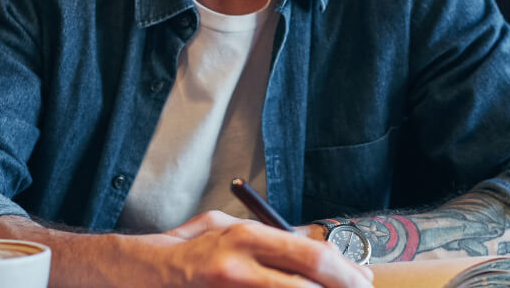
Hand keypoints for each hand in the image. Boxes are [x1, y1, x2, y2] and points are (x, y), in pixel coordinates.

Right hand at [152, 210, 373, 286]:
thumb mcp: (228, 228)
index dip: (344, 270)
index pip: (310, 254)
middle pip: (308, 281)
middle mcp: (239, 266)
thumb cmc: (189, 248)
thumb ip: (269, 236)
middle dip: (343, 287)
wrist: (145, 274)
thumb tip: (314, 242)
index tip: (364, 278)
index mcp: (244, 236)